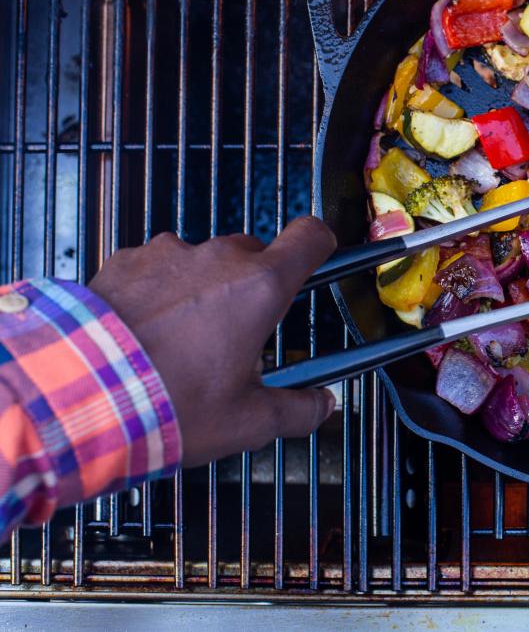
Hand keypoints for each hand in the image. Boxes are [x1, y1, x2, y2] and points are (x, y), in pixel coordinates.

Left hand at [89, 217, 337, 467]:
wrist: (75, 395)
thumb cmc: (166, 404)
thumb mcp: (244, 422)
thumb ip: (295, 411)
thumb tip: (321, 407)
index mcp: (259, 287)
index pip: (310, 236)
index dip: (319, 246)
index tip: (317, 262)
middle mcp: (217, 258)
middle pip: (254, 255)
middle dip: (252, 288)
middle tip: (238, 336)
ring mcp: (167, 255)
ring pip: (203, 263)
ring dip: (202, 290)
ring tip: (180, 341)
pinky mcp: (124, 262)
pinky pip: (155, 269)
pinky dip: (157, 292)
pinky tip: (143, 334)